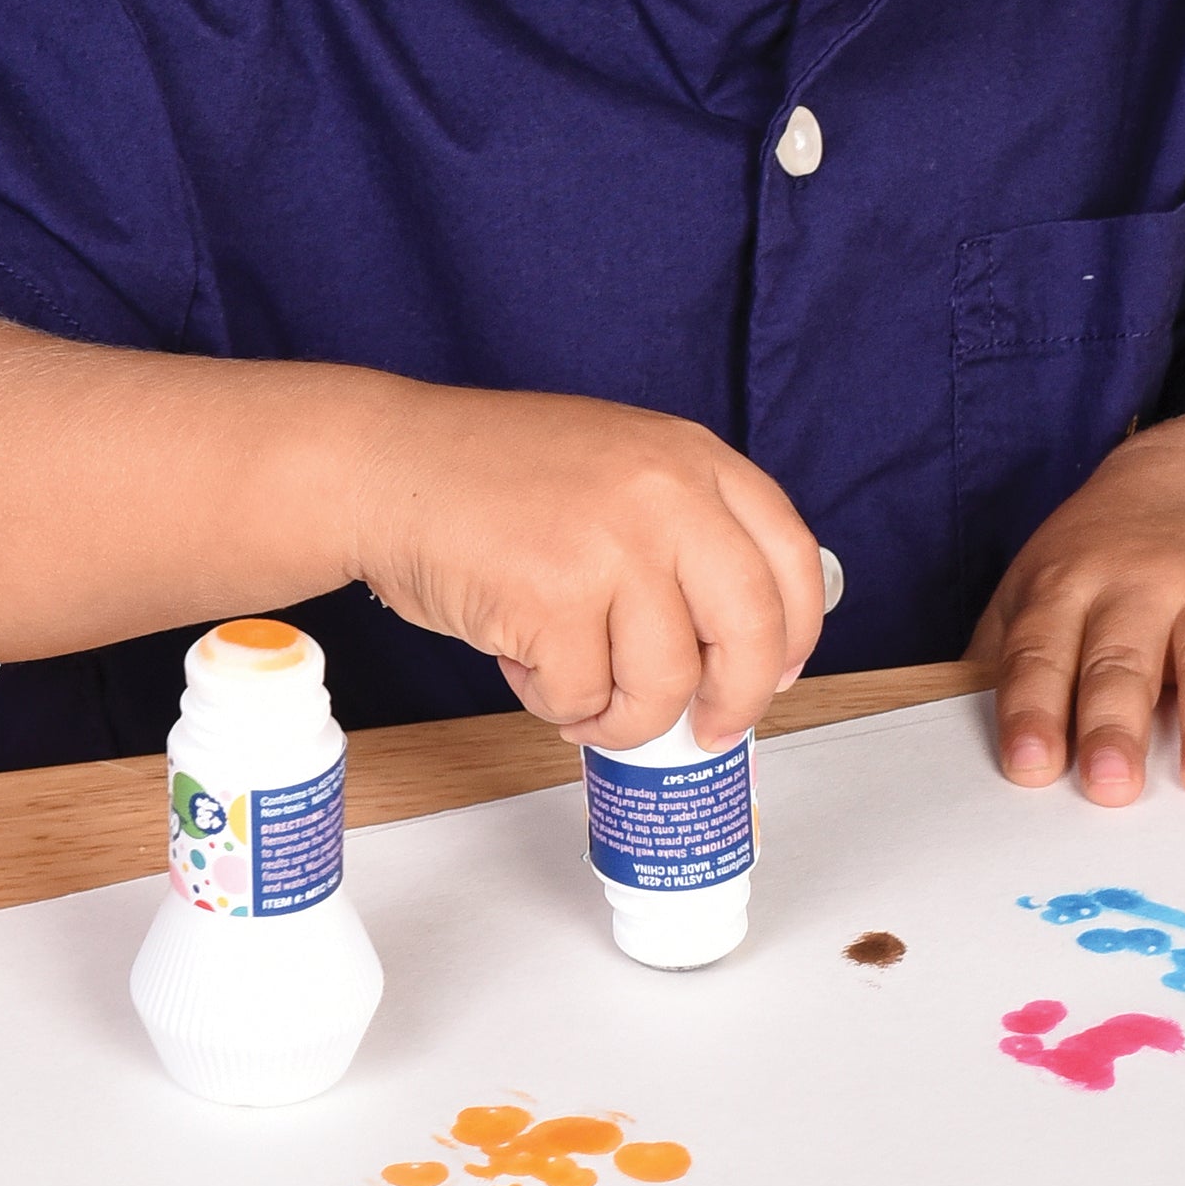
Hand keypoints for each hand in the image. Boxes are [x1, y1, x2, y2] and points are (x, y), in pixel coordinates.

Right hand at [353, 388, 825, 752]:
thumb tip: (741, 642)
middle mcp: (665, 495)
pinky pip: (583, 696)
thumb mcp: (621, 465)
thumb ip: (684, 527)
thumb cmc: (494, 475)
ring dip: (625, 714)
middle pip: (751, 630)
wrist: (389, 464)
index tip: (780, 673)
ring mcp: (611, 545)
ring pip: (665, 681)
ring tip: (583, 693)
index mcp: (691, 458)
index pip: (791, 558)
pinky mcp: (551, 599)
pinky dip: (557, 702)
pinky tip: (527, 664)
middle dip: (736, 699)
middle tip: (707, 727)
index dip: (795, 634)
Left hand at [967, 398, 1184, 802]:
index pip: (1043, 651)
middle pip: (1122, 658)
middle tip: (1111, 785)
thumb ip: (1004, 654)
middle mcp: (1138, 582)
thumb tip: (955, 736)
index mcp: (1067, 585)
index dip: (1035, 708)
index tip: (1031, 766)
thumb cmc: (1102, 559)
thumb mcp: (1038, 583)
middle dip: (1115, 721)